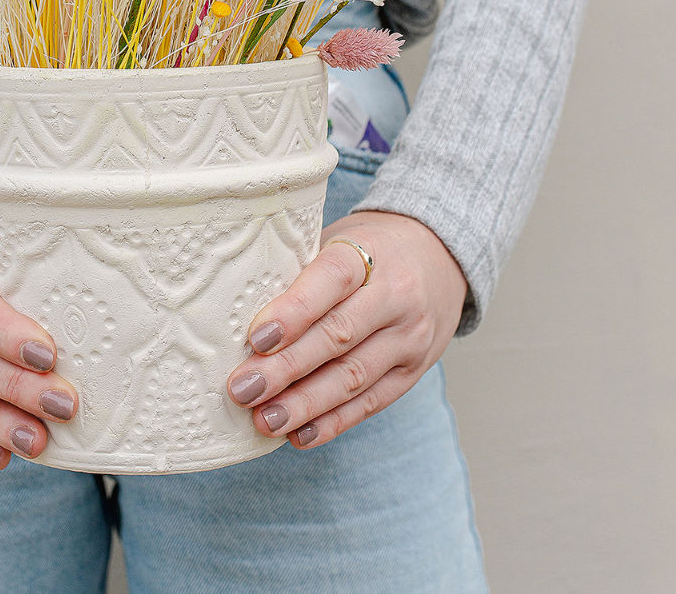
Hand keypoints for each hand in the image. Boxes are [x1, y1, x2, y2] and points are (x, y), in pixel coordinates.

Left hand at [225, 210, 466, 446]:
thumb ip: (300, 270)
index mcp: (369, 253)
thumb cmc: (368, 248)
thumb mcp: (338, 240)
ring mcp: (409, 338)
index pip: (330, 281)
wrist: (438, 255)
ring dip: (305, 404)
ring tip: (265, 420)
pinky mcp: (413, 371)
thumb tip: (236, 312)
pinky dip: (333, 422)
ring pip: (353, 376)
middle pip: (338, 336)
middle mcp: (396, 296)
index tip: (255, 339)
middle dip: (286, 368)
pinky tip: (300, 435)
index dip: (293, 312)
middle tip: (243, 389)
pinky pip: (371, 402)